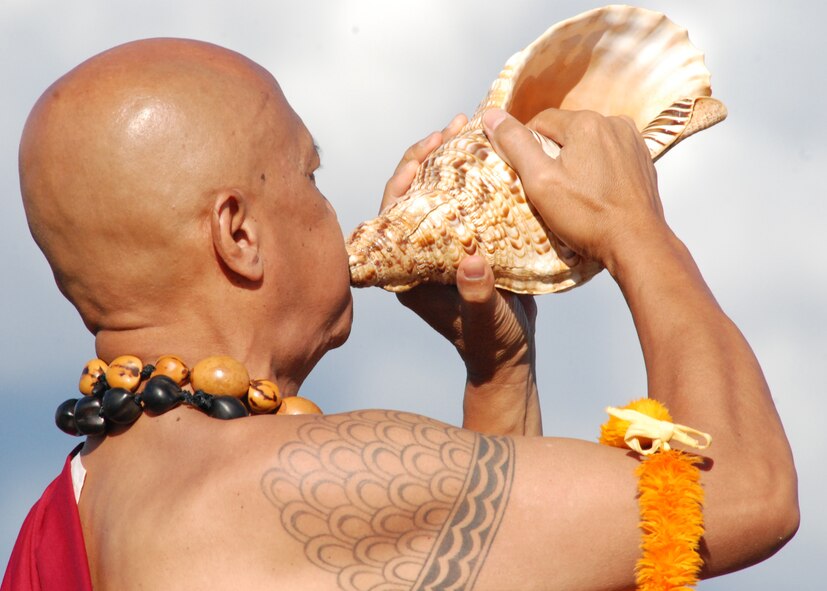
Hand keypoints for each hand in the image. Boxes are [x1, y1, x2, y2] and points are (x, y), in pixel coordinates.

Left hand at [381, 115, 539, 434]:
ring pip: (440, 192)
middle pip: (415, 193)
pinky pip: (466, 200)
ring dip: (454, 159)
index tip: (429, 150)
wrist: (508, 356)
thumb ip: (477, 298)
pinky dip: (478, 176)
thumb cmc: (490, 345)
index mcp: (408, 270)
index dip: (405, 177)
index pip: (393, 213)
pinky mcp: (467, 242)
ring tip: (474, 127)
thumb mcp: (485, 322)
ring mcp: (442, 246)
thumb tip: (472, 263)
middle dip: (431, 155)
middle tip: (456, 125)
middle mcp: (419, 253)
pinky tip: (495, 153)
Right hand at [482, 108, 665, 275]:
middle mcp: (613, 124)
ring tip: (573, 195)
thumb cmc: (588, 217)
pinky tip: (594, 195)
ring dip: (576, 163)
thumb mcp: (540, 182)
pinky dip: (597, 171)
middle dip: (553, 155)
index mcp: (586, 123)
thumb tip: (492, 116)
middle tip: (549, 190)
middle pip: (566, 132)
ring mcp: (632, 142)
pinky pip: (609, 157)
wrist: (636, 243)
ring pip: (588, 144)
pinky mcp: (642, 160)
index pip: (540, 122)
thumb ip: (515, 144)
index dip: (526, 147)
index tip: (526, 175)